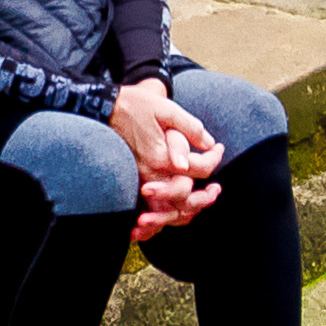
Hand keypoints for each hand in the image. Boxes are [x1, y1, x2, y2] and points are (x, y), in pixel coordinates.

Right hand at [108, 77, 221, 239]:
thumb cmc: (137, 106)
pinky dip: (163, 219)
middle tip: (216, 189)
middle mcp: (150, 174)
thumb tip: (209, 143)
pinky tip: (175, 214)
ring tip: (201, 203)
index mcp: (161, 157)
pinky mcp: (132, 183)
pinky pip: (149, 211)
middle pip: (185, 200)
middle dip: (205, 197)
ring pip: (167, 212)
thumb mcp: (167, 109)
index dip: (215, 158)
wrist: (106, 108)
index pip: (199, 169)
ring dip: (187, 212)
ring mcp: (139, 182)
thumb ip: (190, 127)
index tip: (219, 147)